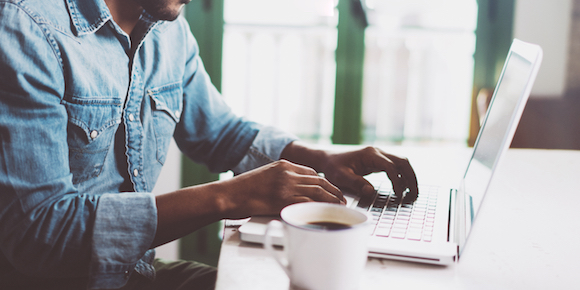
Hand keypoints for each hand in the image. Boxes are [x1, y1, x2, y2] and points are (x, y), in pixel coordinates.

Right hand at [222, 160, 344, 217]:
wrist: (228, 195)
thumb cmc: (242, 190)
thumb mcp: (264, 177)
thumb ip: (280, 180)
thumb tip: (293, 192)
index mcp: (283, 164)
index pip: (311, 172)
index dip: (324, 182)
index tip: (331, 190)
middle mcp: (287, 172)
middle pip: (319, 181)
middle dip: (334, 191)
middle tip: (342, 200)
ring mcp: (286, 185)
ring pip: (318, 191)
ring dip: (332, 200)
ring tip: (340, 207)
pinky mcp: (283, 199)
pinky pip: (308, 203)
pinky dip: (321, 208)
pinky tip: (327, 213)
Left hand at [281, 142, 418, 200]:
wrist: (327, 159)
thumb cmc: (333, 167)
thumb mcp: (341, 177)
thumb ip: (356, 183)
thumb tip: (371, 192)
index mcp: (369, 154)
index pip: (390, 167)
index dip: (397, 181)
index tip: (399, 195)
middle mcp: (377, 152)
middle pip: (402, 162)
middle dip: (411, 177)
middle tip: (415, 194)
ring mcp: (378, 156)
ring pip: (401, 163)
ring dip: (409, 176)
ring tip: (413, 193)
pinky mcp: (378, 161)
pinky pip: (395, 167)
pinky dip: (402, 176)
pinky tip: (403, 188)